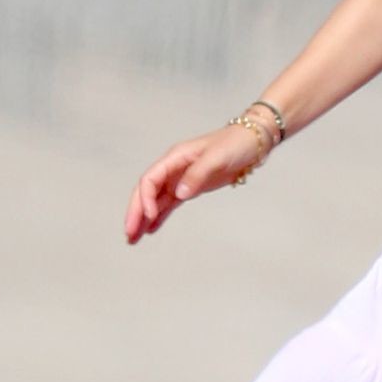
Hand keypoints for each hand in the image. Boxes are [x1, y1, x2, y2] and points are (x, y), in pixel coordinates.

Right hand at [123, 119, 270, 243]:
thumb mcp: (217, 158)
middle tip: (129, 234)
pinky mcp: (190, 187)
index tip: (148, 216)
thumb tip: (179, 193)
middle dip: (136, 213)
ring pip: (155, 200)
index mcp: (175, 158)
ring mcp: (180, 178)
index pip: (150, 179)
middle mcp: (173, 168)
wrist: (252, 142)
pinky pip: (169, 204)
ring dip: (143, 218)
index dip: (145, 198)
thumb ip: (197, 175)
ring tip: (134, 238)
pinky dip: (159, 216)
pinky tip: (151, 230)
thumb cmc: (235, 144)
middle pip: (146, 192)